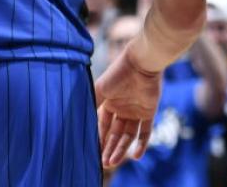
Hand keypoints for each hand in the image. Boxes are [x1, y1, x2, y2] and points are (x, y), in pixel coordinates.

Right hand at [95, 46, 160, 168]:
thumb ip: (91, 105)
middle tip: (104, 164)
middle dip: (109, 148)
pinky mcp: (149, 112)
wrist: (141, 63)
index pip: (103, 125)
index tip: (93, 152)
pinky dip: (142, 144)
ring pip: (128, 135)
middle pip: (115, 133)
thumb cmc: (118, 74)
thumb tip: (76, 120)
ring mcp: (136, 110)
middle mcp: (123, 108)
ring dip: (121, 149)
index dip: (99, 138)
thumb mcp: (99, 90)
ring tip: (113, 162)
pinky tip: (136, 156)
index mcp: (110, 102)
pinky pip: (146, 131)